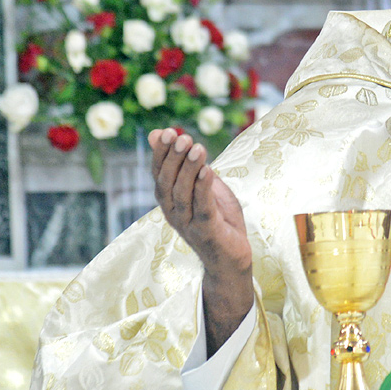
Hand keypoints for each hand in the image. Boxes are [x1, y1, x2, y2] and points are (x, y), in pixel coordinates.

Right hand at [150, 128, 252, 354]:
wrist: (232, 257)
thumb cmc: (218, 219)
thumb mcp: (204, 186)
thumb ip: (187, 163)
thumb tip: (160, 132)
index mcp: (168, 201)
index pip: (158, 173)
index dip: (160, 153)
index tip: (166, 132)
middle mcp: (172, 212)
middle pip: (166, 182)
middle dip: (173, 157)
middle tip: (182, 137)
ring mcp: (187, 223)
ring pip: (182, 193)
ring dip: (188, 169)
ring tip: (197, 148)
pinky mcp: (206, 231)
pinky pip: (202, 207)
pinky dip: (203, 187)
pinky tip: (207, 170)